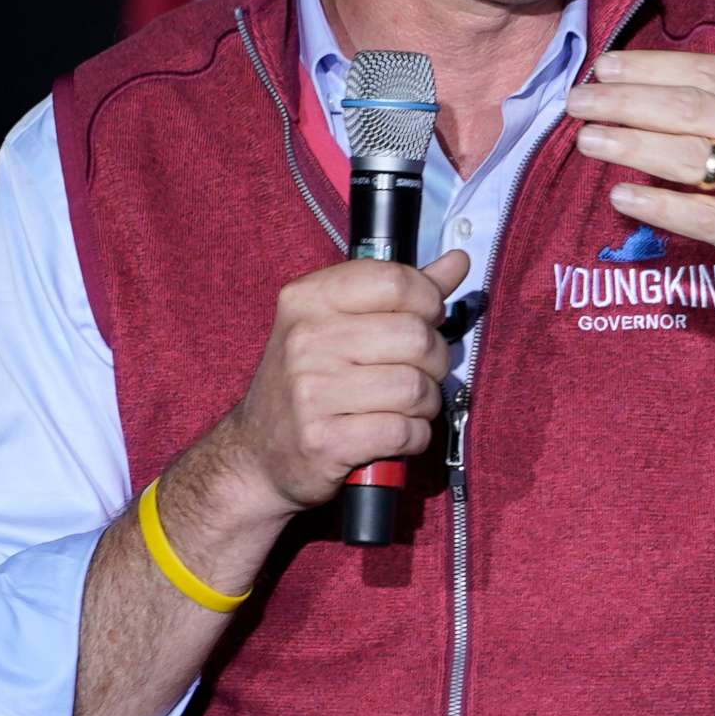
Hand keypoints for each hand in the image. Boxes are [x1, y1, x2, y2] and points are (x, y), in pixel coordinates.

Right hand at [188, 250, 468, 535]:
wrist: (257, 453)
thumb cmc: (310, 382)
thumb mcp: (339, 324)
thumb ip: (400, 292)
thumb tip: (457, 262)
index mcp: (308, 299)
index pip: (395, 280)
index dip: (428, 301)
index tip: (427, 318)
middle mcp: (304, 340)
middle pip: (415, 336)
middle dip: (434, 359)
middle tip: (420, 371)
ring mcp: (311, 392)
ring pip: (416, 388)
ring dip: (426, 403)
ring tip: (404, 406)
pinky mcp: (325, 441)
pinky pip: (405, 431)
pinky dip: (414, 436)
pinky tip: (394, 433)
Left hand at [562, 0, 714, 336]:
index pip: (706, 72)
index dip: (650, 67)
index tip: (604, 66)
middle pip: (688, 109)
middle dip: (625, 101)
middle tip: (576, 101)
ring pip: (688, 157)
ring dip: (630, 146)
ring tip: (585, 141)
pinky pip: (703, 215)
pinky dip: (660, 205)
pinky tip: (622, 196)